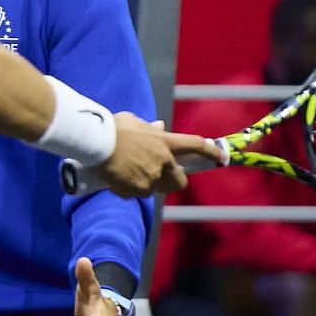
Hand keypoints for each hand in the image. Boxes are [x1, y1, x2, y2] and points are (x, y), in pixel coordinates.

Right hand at [95, 114, 222, 197]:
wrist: (95, 143)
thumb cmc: (111, 128)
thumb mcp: (133, 122)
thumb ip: (149, 128)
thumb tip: (159, 126)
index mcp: (165, 142)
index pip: (195, 146)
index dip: (211, 152)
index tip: (221, 158)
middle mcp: (163, 161)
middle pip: (180, 180)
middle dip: (173, 180)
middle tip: (159, 177)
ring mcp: (151, 177)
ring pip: (154, 188)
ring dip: (144, 184)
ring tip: (126, 173)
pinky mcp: (138, 189)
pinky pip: (135, 194)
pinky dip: (127, 189)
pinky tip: (115, 179)